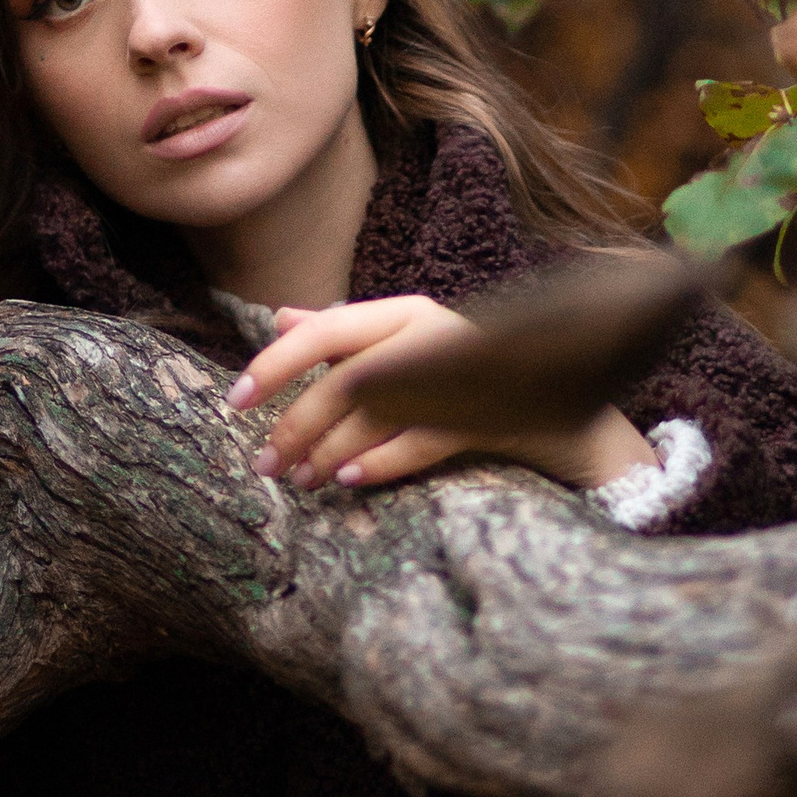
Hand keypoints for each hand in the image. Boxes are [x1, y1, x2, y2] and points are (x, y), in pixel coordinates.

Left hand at [229, 295, 653, 494]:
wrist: (561, 413)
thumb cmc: (469, 381)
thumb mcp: (405, 348)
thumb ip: (346, 333)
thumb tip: (280, 317)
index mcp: (405, 314)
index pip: (324, 331)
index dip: (274, 364)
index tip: (235, 401)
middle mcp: (431, 334)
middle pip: (345, 376)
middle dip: (296, 423)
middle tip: (265, 463)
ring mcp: (462, 374)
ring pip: (377, 409)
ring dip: (330, 449)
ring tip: (303, 480)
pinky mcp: (486, 415)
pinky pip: (422, 438)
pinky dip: (381, 460)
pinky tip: (349, 481)